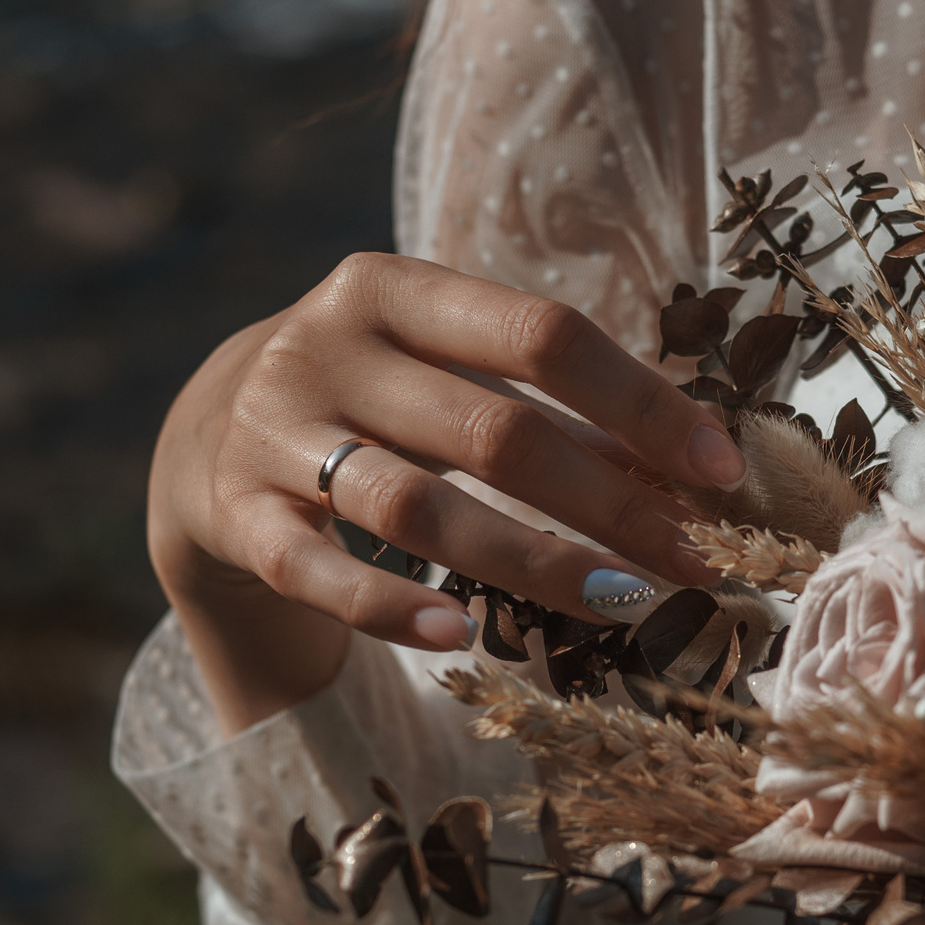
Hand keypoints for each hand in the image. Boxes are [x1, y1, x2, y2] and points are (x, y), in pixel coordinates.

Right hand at [148, 253, 744, 733]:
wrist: (202, 434)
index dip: (640, 403)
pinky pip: (318, 570)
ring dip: (531, 561)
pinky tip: (460, 636)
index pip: (541, 333)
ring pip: (417, 506)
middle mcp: (326, 346)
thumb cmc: (374, 400)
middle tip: (693, 564)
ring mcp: (274, 431)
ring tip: (622, 604)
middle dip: (609, 503)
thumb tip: (693, 476)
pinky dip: (390, 606)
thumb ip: (554, 413)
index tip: (722, 471)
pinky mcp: (237, 515)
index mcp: (396, 288)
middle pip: (494, 429)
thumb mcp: (448, 374)